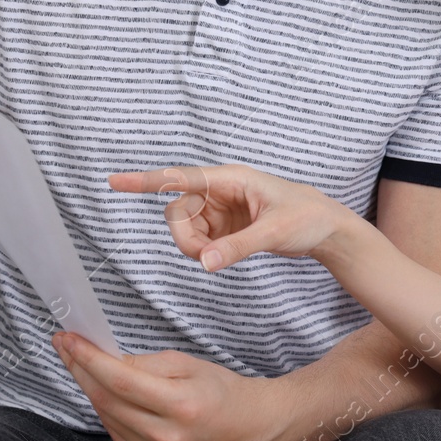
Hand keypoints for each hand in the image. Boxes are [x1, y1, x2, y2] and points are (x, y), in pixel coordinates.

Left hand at [51, 331, 286, 440]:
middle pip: (106, 400)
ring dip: (89, 387)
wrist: (247, 428)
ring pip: (106, 417)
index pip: (120, 381)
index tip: (68, 339)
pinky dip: (105, 409)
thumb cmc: (220, 390)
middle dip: (80, 369)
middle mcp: (165, 437)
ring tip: (82, 363)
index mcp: (179, 406)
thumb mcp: (187, 364)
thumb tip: (107, 359)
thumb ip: (144, 363)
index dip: (88, 358)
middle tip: (65, 346)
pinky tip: (104, 391)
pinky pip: (115, 433)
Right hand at [107, 164, 357, 270]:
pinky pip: (200, 240)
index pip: (180, 177)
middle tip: (206, 257)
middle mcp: (221, 190)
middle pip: (178, 212)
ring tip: (224, 255)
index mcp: (231, 179)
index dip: (145, 180)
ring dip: (196, 247)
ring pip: (186, 229)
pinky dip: (205, 252)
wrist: (326, 229)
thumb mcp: (274, 232)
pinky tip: (226, 254)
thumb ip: (237, 247)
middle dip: (184, 238)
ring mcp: (221, 208)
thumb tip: (204, 263)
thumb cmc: (307, 218)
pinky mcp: (225, 226)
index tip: (114, 181)